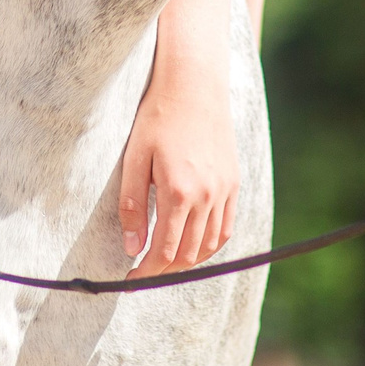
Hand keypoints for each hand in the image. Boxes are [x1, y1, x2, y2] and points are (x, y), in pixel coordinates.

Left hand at [117, 52, 239, 277]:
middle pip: (188, 254)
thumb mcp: (135, 159)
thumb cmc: (158, 117)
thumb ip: (133, 207)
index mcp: (179, 192)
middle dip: (164, 271)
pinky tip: (194, 245)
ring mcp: (224, 190)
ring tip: (165, 263)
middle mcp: (207, 196)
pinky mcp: (233, 182)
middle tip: (144, 273)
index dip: (146, 272)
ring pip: (209, 245)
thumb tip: (132, 248)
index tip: (130, 281)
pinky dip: (210, 244)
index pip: (165, 252)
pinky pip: (226, 227)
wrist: (193, 85)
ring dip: (188, 262)